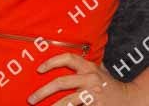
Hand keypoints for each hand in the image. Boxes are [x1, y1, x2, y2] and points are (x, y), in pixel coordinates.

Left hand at [27, 53, 143, 104]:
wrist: (128, 99)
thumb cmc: (107, 83)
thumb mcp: (97, 70)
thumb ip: (82, 66)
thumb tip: (60, 59)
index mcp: (88, 66)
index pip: (67, 58)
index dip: (51, 62)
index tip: (39, 69)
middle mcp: (90, 78)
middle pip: (61, 82)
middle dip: (43, 91)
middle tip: (31, 98)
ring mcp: (93, 94)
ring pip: (68, 101)